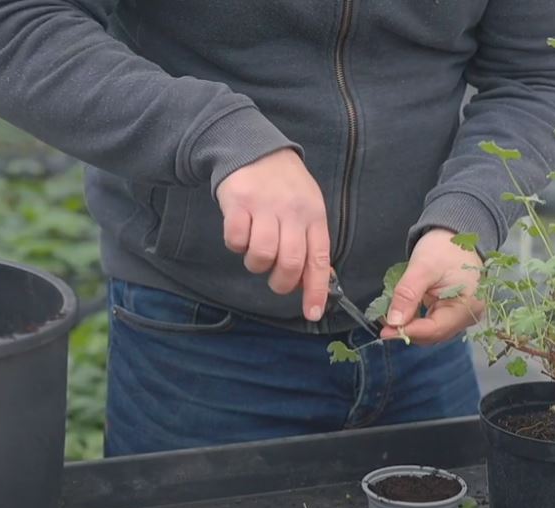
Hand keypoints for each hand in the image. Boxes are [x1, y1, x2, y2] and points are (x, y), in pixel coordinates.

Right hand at [216, 149, 329, 321]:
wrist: (254, 147)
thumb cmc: (284, 186)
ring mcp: (265, 206)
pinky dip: (236, 245)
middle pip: (290, 262)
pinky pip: (236, 239)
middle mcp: (292, 211)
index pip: (319, 260)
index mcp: (314, 216)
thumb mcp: (307, 208)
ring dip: (256, 264)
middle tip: (275, 281)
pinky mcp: (239, 202)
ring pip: (262, 254)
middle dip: (281, 282)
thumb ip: (309, 242)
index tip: (312, 313)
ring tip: (256, 252)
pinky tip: (240, 233)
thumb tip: (308, 283)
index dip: (316, 290)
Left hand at [380, 228, 483, 345]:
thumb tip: (394, 322)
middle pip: (434, 334)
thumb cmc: (444, 247)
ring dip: (411, 328)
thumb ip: (408, 294)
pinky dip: (416, 322)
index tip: (385, 331)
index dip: (409, 331)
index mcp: (468, 305)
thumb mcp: (423, 267)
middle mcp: (468, 315)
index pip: (436, 328)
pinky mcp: (452, 312)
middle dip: (408, 331)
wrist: (454, 236)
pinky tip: (402, 315)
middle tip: (384, 325)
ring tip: (390, 320)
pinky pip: (433, 324)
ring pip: (432, 332)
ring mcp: (461, 315)